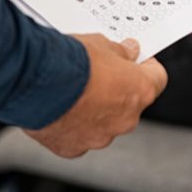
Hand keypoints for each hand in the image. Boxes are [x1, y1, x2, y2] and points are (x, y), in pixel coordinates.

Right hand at [26, 34, 167, 157]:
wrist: (34, 82)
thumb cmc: (69, 62)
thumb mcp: (101, 43)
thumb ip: (120, 52)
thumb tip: (128, 52)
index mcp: (140, 91)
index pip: (157, 79)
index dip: (147, 67)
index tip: (137, 60)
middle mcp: (125, 120)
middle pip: (130, 104)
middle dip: (118, 90)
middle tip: (100, 74)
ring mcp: (100, 137)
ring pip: (104, 123)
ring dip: (94, 110)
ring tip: (73, 91)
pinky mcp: (73, 148)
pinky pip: (79, 136)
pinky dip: (72, 124)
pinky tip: (59, 108)